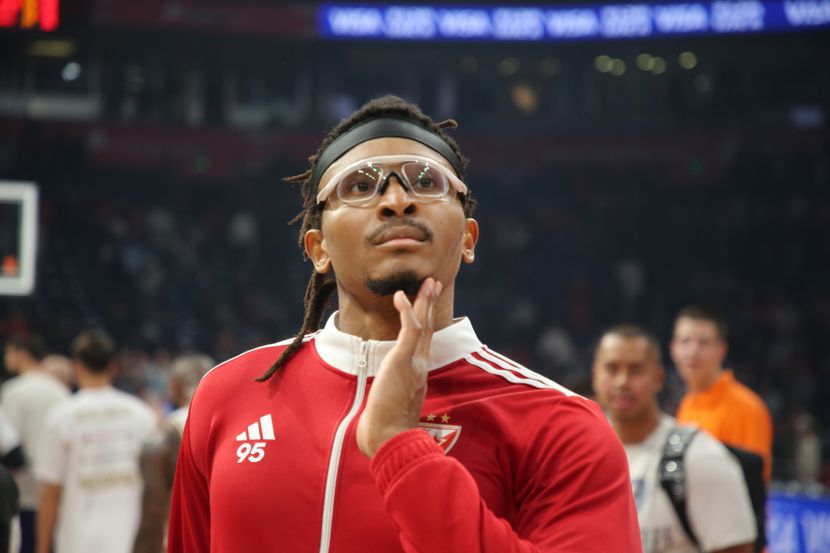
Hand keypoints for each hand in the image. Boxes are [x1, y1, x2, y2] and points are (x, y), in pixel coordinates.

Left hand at [356, 277, 441, 457]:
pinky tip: (401, 296)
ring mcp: (414, 363)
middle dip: (430, 305)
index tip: (425, 306)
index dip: (425, 321)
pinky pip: (410, 329)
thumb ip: (388, 396)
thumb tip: (378, 396)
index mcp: (417, 375)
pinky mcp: (404, 361)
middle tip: (433, 284)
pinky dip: (406, 310)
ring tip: (427, 283)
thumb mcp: (390, 405)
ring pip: (423, 325)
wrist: (388, 438)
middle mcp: (420, 366)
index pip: (423, 342)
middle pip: (428, 329)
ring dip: (424, 302)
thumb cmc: (385, 429)